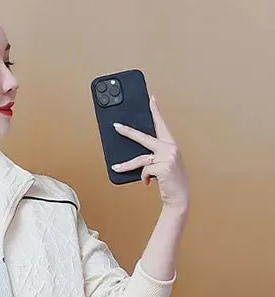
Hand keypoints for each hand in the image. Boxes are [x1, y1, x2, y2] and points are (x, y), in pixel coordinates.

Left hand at [111, 95, 189, 211]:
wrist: (180, 197)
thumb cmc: (170, 181)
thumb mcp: (163, 165)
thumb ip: (153, 157)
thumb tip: (136, 158)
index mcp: (171, 145)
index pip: (161, 125)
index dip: (155, 111)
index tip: (150, 99)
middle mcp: (171, 148)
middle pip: (144, 137)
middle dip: (128, 132)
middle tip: (116, 126)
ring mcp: (168, 157)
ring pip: (140, 159)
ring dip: (126, 165)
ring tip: (116, 167)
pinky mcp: (163, 167)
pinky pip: (144, 170)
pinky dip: (143, 178)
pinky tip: (147, 183)